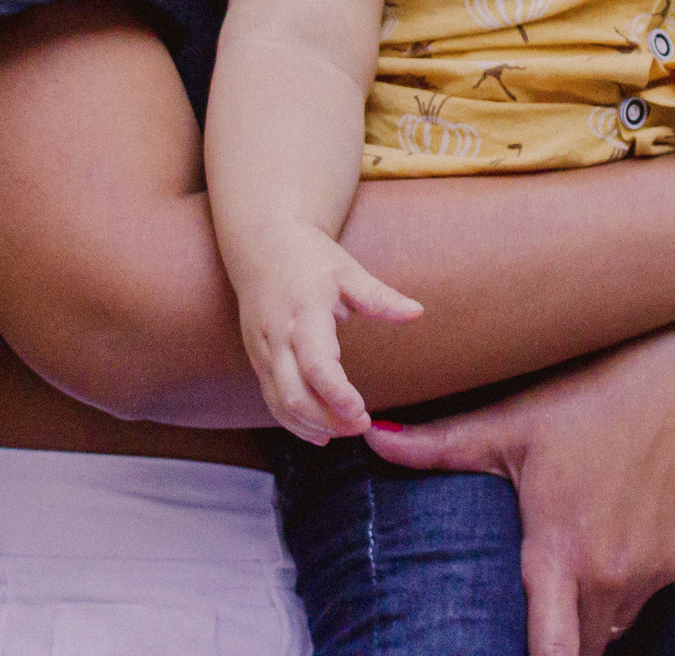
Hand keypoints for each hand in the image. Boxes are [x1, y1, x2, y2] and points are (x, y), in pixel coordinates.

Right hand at [237, 224, 421, 443]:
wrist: (261, 242)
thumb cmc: (308, 255)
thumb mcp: (346, 270)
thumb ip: (379, 296)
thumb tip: (417, 311)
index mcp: (303, 311)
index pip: (316, 363)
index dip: (337, 394)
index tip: (361, 413)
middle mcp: (277, 335)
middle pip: (295, 393)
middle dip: (327, 418)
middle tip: (362, 426)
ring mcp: (263, 349)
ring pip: (280, 402)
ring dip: (311, 425)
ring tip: (345, 432)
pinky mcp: (257, 358)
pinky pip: (272, 398)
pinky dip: (294, 420)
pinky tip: (320, 432)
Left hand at [365, 317, 674, 655]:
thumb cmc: (588, 392)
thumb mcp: (510, 420)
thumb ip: (438, 444)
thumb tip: (369, 438)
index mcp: (562, 548)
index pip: (553, 654)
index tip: (508, 654)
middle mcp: (612, 572)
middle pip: (577, 645)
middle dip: (550, 637)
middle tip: (524, 600)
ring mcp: (653, 570)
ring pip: (610, 626)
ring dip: (585, 615)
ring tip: (559, 573)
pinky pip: (642, 599)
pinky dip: (620, 588)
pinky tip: (604, 541)